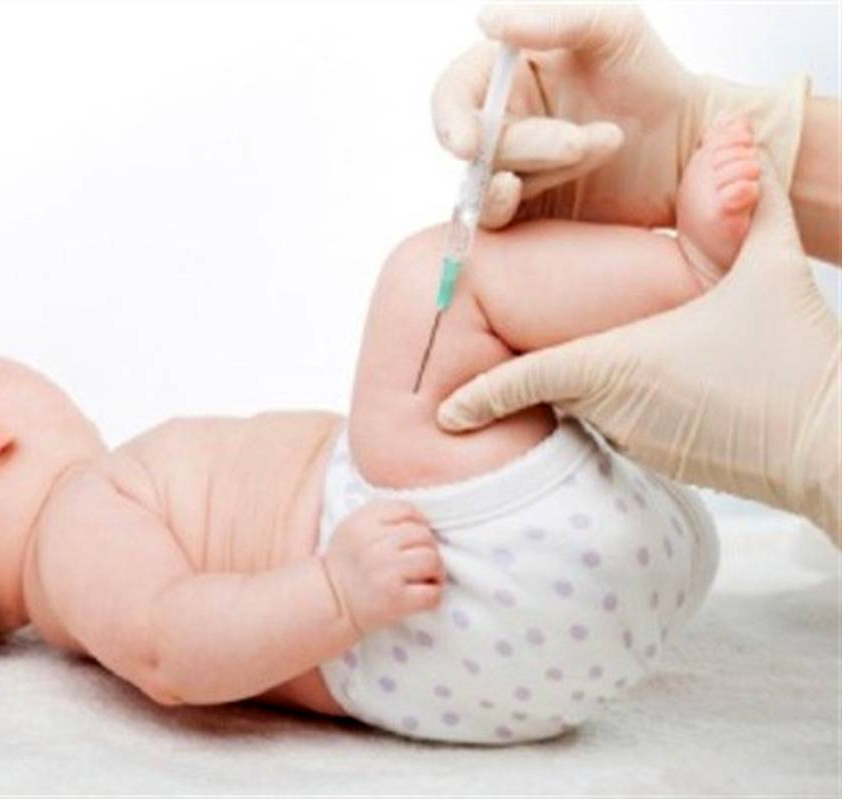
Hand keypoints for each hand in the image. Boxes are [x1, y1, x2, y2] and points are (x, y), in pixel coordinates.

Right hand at [322, 500, 443, 633]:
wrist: (331, 602)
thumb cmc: (347, 565)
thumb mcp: (352, 528)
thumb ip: (380, 517)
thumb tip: (423, 521)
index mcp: (362, 523)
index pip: (406, 510)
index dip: (416, 524)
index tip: (412, 540)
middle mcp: (372, 544)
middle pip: (423, 535)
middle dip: (427, 548)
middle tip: (418, 563)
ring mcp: (385, 571)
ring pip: (432, 559)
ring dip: (435, 570)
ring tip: (424, 578)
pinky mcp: (395, 598)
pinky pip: (432, 591)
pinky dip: (434, 594)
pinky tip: (422, 595)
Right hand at [433, 5, 805, 228]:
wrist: (689, 143)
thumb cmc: (653, 77)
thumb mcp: (613, 28)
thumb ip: (552, 19)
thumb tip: (486, 20)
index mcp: (507, 73)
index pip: (455, 95)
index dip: (451, 118)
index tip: (468, 142)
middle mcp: (502, 121)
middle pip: (475, 144)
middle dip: (526, 144)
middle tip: (580, 139)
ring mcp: (512, 167)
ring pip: (490, 180)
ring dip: (545, 168)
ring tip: (604, 145)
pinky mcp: (527, 208)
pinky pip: (498, 216)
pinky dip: (511, 207)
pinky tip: (552, 188)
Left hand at [437, 160, 840, 537]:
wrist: (832, 451)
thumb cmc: (793, 367)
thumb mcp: (769, 271)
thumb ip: (746, 204)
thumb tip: (739, 142)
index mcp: (615, 366)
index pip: (522, 381)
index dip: (477, 398)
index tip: (440, 413)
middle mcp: (615, 411)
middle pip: (553, 389)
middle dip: (525, 378)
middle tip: (496, 361)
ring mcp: (641, 442)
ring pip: (589, 409)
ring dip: (581, 388)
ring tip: (584, 356)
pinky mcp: (671, 462)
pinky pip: (625, 427)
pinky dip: (620, 405)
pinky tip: (651, 382)